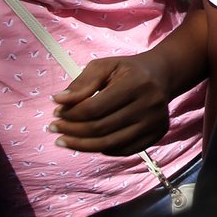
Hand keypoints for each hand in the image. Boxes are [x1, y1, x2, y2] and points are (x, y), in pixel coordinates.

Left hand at [49, 54, 173, 154]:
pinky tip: (89, 142)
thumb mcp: (104, 66)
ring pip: (109, 144)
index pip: (94, 108)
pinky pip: (123, 151)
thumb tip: (59, 101)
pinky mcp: (158, 134)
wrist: (162, 75)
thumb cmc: (128, 70)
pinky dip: (102, 150)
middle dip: (71, 131)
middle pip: (100, 129)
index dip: (70, 114)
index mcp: (137, 83)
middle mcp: (150, 104)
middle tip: (54, 128)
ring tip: (63, 140)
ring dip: (81, 145)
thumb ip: (82, 83)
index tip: (56, 113)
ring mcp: (156, 122)